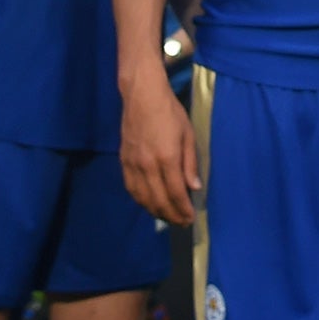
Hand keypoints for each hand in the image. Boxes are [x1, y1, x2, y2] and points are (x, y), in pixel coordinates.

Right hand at [119, 81, 198, 225]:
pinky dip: (141, 200)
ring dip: (156, 211)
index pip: (175, 192)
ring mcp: (133, 164)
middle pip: (158, 199)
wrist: (142, 97)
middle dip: (171, 215)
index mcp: (167, 158)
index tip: (190, 218)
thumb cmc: (171, 113)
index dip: (183, 209)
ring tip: (168, 217)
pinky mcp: (123, 161)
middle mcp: (147, 165)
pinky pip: (131, 188)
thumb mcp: (188, 135)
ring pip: (143, 197)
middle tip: (182, 222)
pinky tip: (149, 204)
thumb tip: (194, 188)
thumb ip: (190, 164)